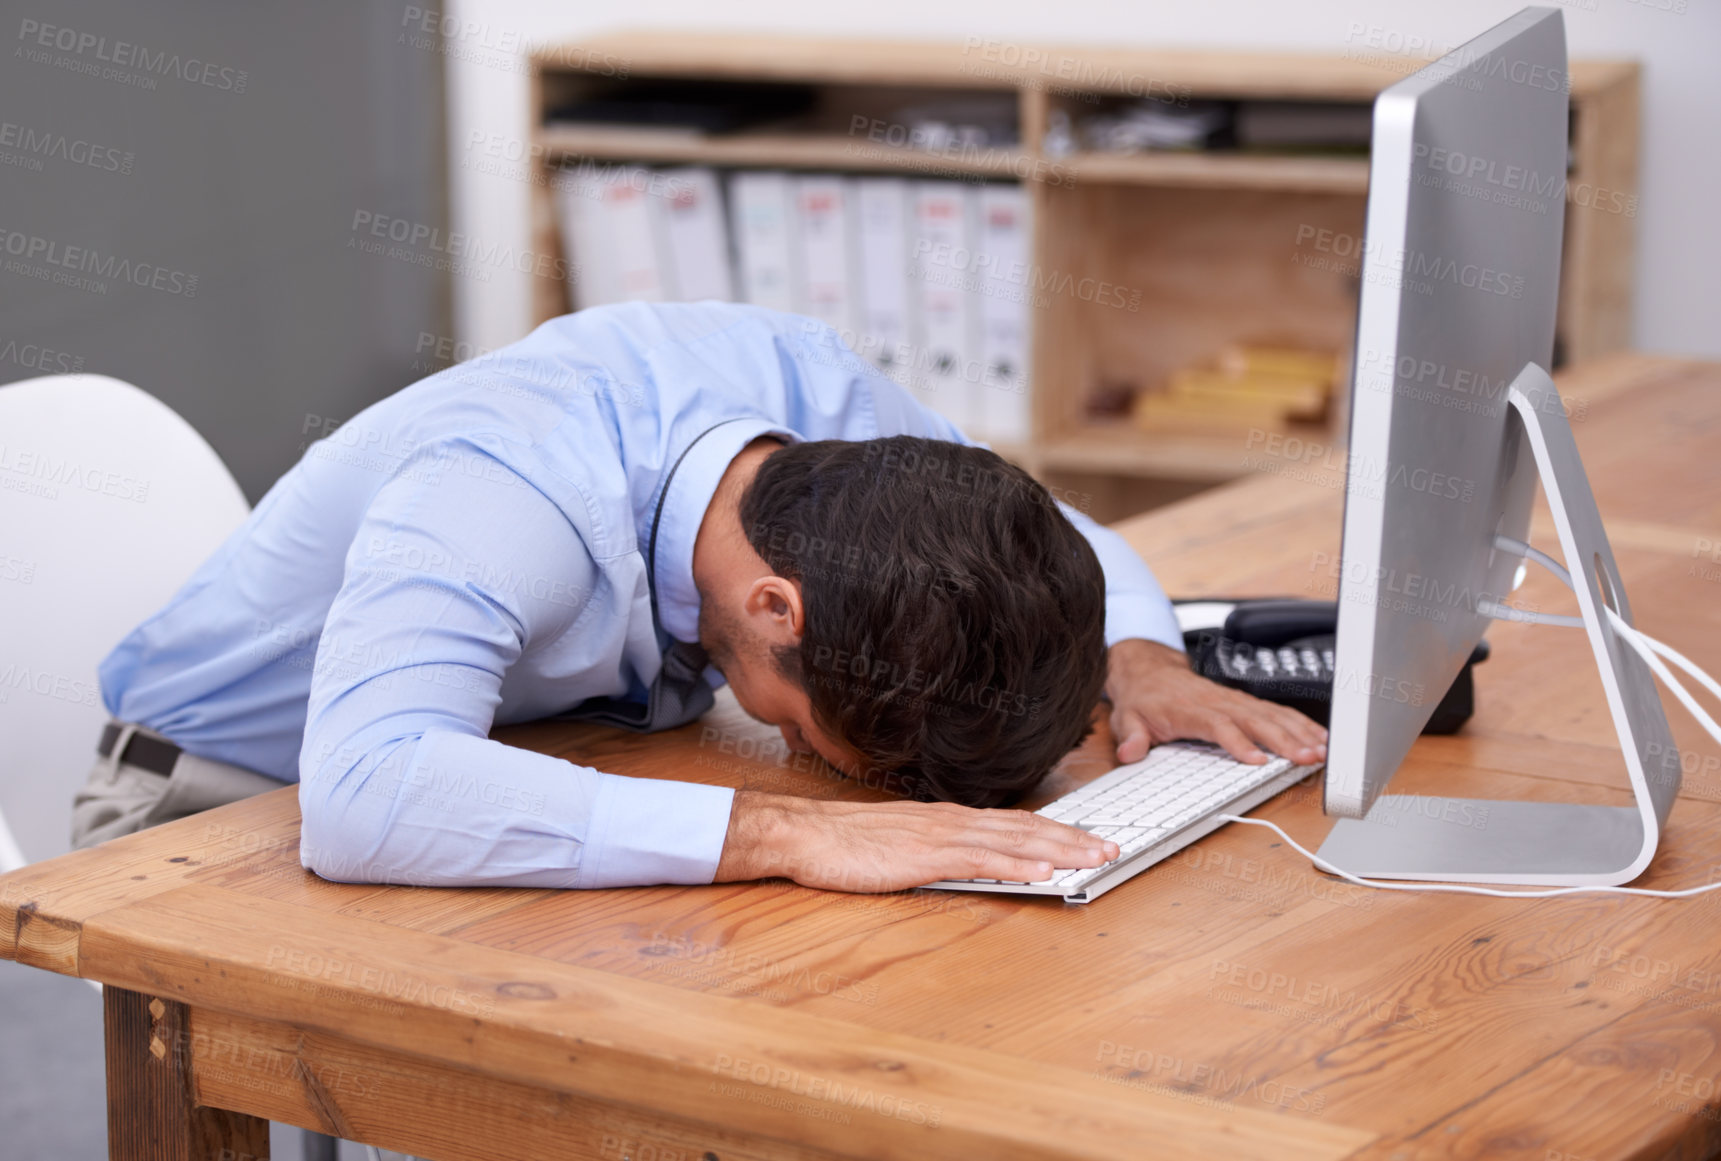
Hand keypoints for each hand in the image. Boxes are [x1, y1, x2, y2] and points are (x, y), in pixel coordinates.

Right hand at [713, 790, 1119, 891]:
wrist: (803, 834)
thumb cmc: (843, 843)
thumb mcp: (898, 845)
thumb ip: (933, 850)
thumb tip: (962, 862)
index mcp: (946, 819)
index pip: (1012, 822)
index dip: (1054, 830)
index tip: (1087, 838)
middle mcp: (950, 820)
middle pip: (1024, 826)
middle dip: (1072, 837)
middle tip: (1111, 847)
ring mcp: (939, 836)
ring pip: (1012, 839)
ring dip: (1058, 848)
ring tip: (1094, 857)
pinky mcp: (924, 856)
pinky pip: (979, 860)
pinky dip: (1015, 864)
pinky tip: (1042, 871)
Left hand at [1104, 638, 1327, 766]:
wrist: (1150, 672)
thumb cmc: (1143, 699)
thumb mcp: (1127, 719)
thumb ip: (1130, 737)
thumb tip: (1130, 753)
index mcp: (1191, 709)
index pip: (1219, 725)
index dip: (1239, 743)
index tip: (1258, 761)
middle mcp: (1218, 702)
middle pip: (1256, 720)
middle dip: (1285, 739)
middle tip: (1308, 758)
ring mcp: (1234, 701)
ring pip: (1272, 715)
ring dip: (1299, 732)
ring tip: (1323, 751)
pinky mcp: (1244, 703)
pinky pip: (1276, 712)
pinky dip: (1299, 723)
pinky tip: (1318, 737)